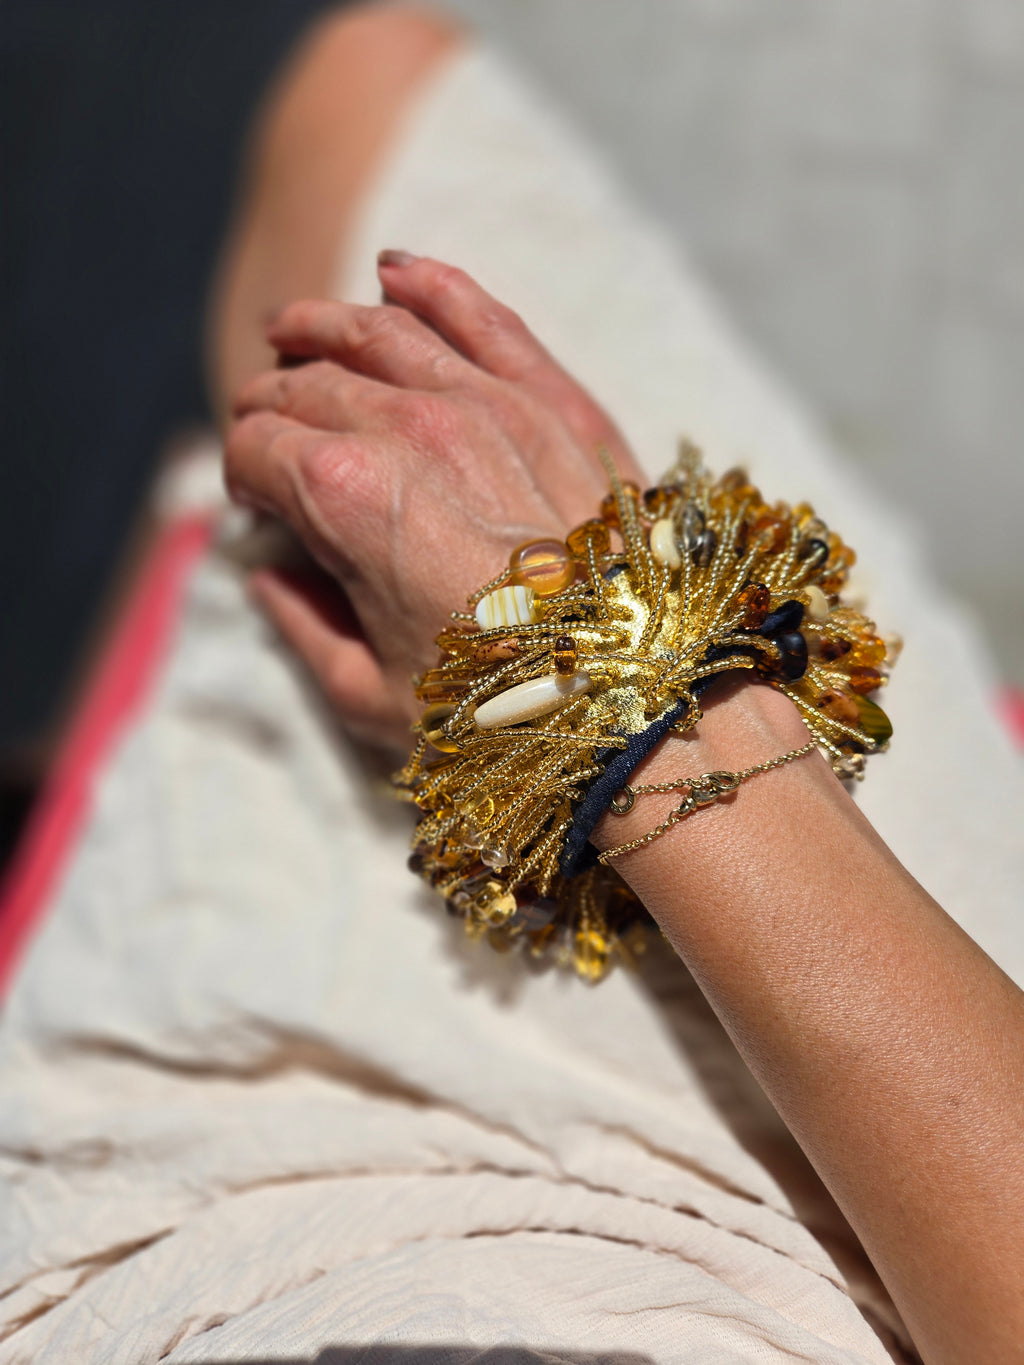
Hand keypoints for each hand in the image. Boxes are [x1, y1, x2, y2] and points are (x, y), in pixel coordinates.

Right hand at [225, 253, 643, 748]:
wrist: (641, 700)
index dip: (242, 473)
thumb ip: (302, 627)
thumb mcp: (369, 695)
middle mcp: (412, 428)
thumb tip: (268, 578)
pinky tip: (397, 270)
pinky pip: (483, 315)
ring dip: (324, 324)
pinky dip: (433, 285)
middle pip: (308, 383)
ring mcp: (491, 402)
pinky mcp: (557, 398)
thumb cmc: (500, 713)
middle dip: (270, 400)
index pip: (256, 445)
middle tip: (265, 426)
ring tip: (292, 329)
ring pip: (382, 330)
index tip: (255, 504)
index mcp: (347, 497)